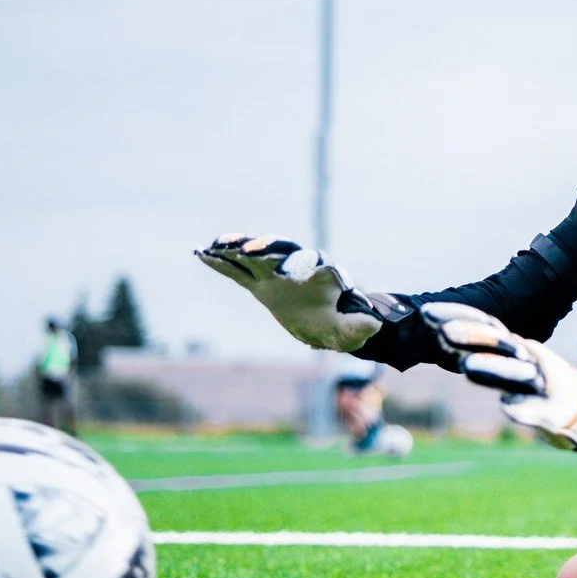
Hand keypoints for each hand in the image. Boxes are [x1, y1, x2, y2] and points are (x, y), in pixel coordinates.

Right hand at [196, 235, 407, 350]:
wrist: (328, 319)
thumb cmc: (338, 323)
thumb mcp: (350, 331)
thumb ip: (360, 327)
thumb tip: (374, 326)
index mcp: (318, 273)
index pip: (308, 261)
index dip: (302, 263)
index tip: (284, 267)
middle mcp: (296, 267)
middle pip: (279, 249)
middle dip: (264, 248)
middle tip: (249, 251)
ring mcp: (275, 271)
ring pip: (256, 253)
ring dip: (237, 248)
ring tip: (215, 246)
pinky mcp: (259, 281)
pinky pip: (238, 269)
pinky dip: (222, 262)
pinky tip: (202, 254)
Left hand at [419, 302, 576, 449]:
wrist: (575, 405)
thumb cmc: (529, 382)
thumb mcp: (501, 368)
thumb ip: (475, 358)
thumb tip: (443, 344)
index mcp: (509, 348)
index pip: (482, 325)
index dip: (457, 316)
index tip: (426, 312)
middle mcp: (524, 358)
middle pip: (496, 342)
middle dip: (471, 335)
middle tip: (443, 331)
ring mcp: (539, 382)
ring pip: (516, 372)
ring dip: (493, 367)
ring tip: (468, 366)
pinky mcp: (550, 409)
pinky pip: (537, 408)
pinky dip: (523, 408)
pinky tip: (508, 407)